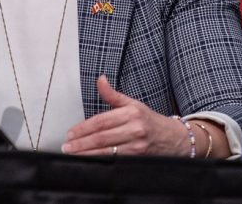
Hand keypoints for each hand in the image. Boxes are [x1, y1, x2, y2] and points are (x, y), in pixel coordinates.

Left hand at [61, 75, 186, 155]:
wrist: (174, 138)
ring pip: (107, 151)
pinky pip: (116, 160)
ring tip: (73, 155)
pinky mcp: (139, 158)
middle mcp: (135, 128)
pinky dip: (101, 162)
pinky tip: (90, 162)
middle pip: (102, 137)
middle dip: (81, 143)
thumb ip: (113, 95)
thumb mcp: (133, 104)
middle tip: (67, 146)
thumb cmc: (150, 121)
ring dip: (88, 154)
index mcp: (131, 112)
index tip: (70, 133)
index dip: (84, 128)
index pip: (101, 121)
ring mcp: (137, 145)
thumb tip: (100, 80)